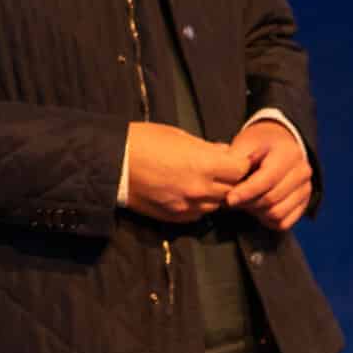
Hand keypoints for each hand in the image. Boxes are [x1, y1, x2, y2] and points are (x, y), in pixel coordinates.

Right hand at [123, 122, 250, 222]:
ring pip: (216, 204)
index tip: (232, 159)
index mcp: (203, 163)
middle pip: (232, 188)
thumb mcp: (177, 135)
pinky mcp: (176, 217)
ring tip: (201, 181)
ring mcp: (188, 206)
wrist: (112, 163)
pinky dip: (198, 204)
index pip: (240, 169)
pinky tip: (187, 192)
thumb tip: (223, 152)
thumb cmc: (143, 140)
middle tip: (219, 169)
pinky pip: (198, 214)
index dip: (239, 163)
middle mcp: (200, 188)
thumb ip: (205, 148)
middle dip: (229, 179)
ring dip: (215, 194)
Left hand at [224, 119, 312, 230]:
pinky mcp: (304, 203)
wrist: (276, 143)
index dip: (246, 191)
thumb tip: (227, 184)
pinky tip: (256, 208)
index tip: (229, 199)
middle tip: (232, 199)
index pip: (267, 179)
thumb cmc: (257, 144)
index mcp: (288, 153)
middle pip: (272, 199)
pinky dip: (267, 219)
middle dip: (248, 202)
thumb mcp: (244, 144)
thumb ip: (236, 163)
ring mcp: (306, 189)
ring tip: (244, 201)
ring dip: (256, 212)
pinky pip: (284, 222)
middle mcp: (302, 171)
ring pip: (278, 214)